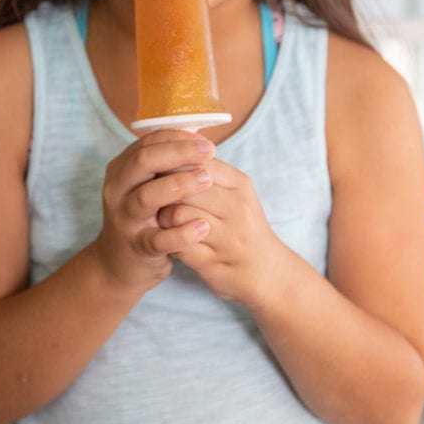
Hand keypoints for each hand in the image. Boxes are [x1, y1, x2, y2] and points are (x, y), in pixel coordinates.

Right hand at [92, 130, 215, 292]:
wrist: (119, 265)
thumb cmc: (144, 218)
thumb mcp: (147, 186)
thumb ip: (166, 166)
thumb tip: (200, 142)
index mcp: (122, 170)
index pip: (147, 143)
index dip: (177, 138)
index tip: (205, 141)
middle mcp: (118, 191)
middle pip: (144, 162)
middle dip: (179, 153)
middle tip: (209, 152)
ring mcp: (125, 220)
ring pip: (147, 197)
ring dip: (179, 185)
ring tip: (207, 180)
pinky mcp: (137, 247)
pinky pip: (158, 239)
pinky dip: (181, 233)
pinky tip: (203, 226)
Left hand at [157, 159, 282, 305]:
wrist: (268, 274)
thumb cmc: (243, 229)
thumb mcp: (233, 195)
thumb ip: (206, 174)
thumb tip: (168, 148)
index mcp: (239, 185)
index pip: (197, 161)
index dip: (171, 166)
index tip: (158, 175)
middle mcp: (237, 208)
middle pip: (185, 185)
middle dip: (164, 191)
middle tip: (156, 199)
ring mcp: (227, 238)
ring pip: (179, 214)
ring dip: (163, 217)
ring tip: (163, 222)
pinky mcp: (214, 264)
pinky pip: (178, 244)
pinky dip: (168, 241)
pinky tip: (170, 242)